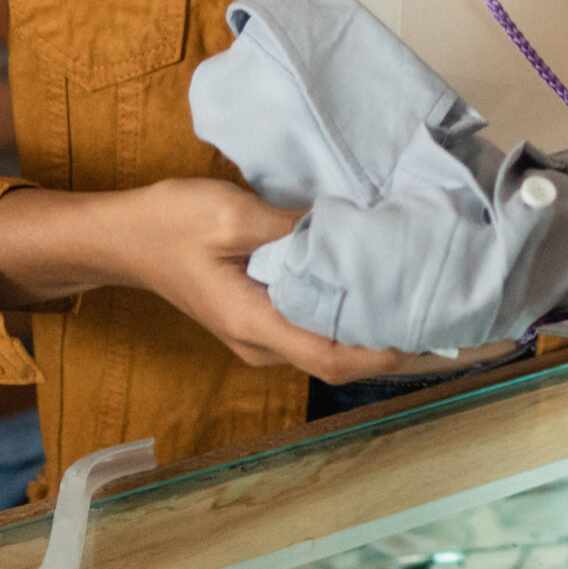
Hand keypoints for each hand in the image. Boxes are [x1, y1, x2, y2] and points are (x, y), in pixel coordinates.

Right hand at [0, 180, 456, 386]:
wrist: (119, 236)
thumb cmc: (168, 223)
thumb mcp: (228, 212)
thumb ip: (289, 226)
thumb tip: (349, 225)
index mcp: (254, 323)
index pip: (334, 355)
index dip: (387, 350)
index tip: (435, 330)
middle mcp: (262, 341)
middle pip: (341, 356)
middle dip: (397, 340)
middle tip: (448, 309)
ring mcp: (261, 333)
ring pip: (331, 343)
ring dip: (377, 326)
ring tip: (425, 294)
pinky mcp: (262, 316)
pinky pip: (317, 324)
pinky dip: (352, 311)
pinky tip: (379, 281)